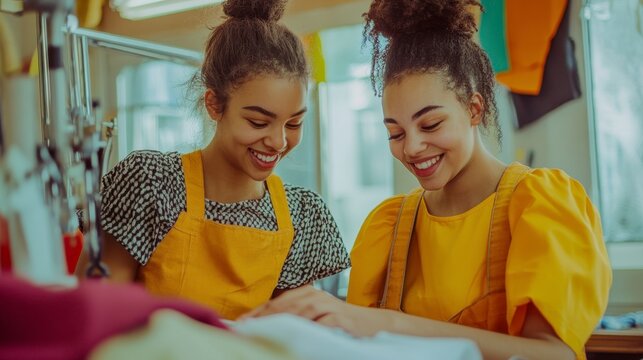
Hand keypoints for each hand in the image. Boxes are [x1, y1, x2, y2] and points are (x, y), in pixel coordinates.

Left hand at [239, 286, 385, 336]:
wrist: (371, 324)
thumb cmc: (337, 321)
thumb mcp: (312, 314)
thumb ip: (291, 316)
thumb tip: (260, 325)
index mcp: (304, 293)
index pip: (274, 303)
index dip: (255, 314)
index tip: (240, 325)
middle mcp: (314, 295)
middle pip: (283, 307)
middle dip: (263, 319)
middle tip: (247, 330)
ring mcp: (327, 306)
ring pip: (299, 313)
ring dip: (280, 324)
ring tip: (264, 333)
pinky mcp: (338, 319)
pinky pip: (319, 325)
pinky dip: (307, 332)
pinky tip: (295, 339)